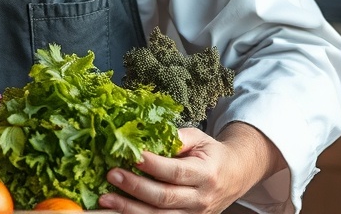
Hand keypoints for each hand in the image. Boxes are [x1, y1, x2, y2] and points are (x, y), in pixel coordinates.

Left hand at [97, 127, 256, 213]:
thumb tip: (145, 135)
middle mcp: (201, 198)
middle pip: (164, 197)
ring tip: (106, 199)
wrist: (235, 176)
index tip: (132, 156)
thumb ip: (175, 138)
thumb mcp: (198, 138)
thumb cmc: (211, 154)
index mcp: (206, 173)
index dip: (153, 166)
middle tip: (111, 174)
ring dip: (130, 208)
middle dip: (135, 187)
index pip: (176, 171)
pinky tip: (118, 210)